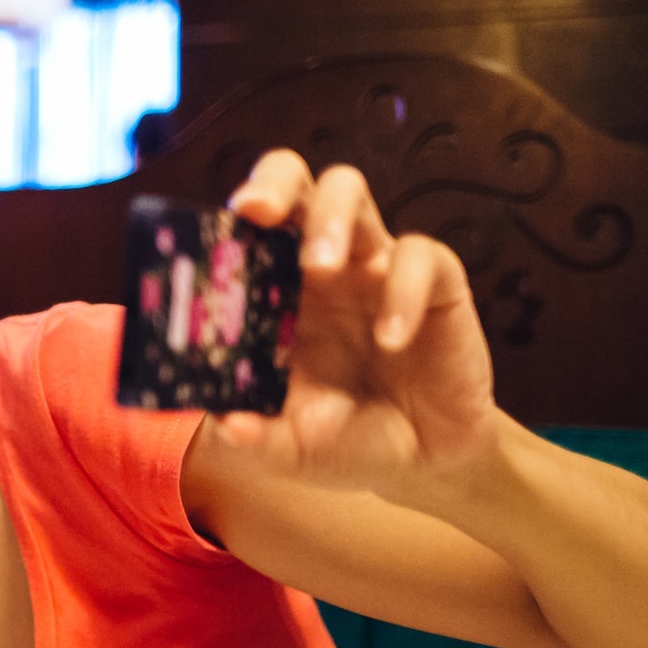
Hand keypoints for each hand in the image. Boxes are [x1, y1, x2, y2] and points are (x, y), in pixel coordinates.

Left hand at [218, 151, 500, 495]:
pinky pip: (422, 258)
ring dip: (330, 217)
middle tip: (257, 213)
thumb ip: (256, 436)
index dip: (224, 222)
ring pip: (350, 193)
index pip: (246, 232)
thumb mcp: (291, 447)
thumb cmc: (344, 439)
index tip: (212, 231)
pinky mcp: (435, 285)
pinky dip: (403, 292)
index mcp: (276, 295)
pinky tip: (390, 341)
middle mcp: (321, 267)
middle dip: (274, 184)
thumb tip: (225, 424)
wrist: (423, 463)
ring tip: (321, 266)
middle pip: (296, 185)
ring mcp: (375, 268)